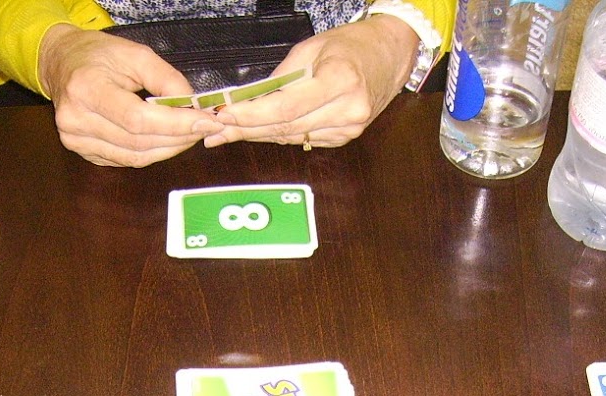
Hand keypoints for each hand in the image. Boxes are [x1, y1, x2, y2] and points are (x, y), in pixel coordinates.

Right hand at [38, 25, 224, 166]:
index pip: (137, 119)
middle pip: (138, 142)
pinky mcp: (84, 153)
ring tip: (189, 135)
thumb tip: (192, 107)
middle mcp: (75, 120)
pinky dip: (151, 153)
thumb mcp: (135, 54)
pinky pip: (126, 161)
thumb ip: (167, 79)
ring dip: (168, 149)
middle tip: (204, 128)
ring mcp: (76, 141)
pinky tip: (165, 140)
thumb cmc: (98, 56)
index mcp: (86, 89)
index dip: (175, 124)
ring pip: (135, 157)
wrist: (62, 64)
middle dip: (178, 138)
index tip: (204, 122)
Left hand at [206, 16, 418, 148]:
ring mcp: (349, 128)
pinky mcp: (346, 138)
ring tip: (228, 133)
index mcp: (340, 81)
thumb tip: (247, 101)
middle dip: (246, 129)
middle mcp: (348, 110)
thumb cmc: (351, 45)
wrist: (390, 55)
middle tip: (215, 130)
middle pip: (285, 128)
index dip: (251, 116)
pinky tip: (259, 131)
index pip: (285, 108)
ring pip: (292, 138)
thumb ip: (281, 78)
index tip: (225, 116)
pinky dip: (280, 134)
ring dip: (258, 135)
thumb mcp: (311, 48)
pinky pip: (304, 139)